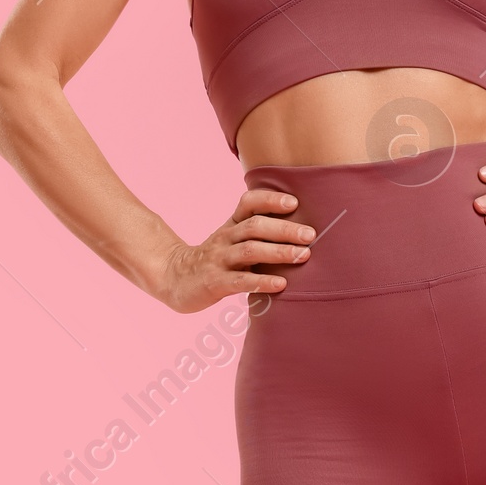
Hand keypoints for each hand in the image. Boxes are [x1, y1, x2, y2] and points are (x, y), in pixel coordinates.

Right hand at [152, 186, 315, 312]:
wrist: (175, 278)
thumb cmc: (217, 259)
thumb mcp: (233, 240)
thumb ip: (259, 233)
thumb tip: (303, 229)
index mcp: (232, 225)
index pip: (249, 203)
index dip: (270, 200)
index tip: (294, 202)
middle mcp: (225, 238)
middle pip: (255, 227)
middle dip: (285, 229)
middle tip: (310, 235)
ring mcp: (219, 260)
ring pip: (249, 251)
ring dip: (279, 252)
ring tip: (303, 255)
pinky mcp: (215, 283)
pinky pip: (240, 281)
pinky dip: (262, 281)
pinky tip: (282, 284)